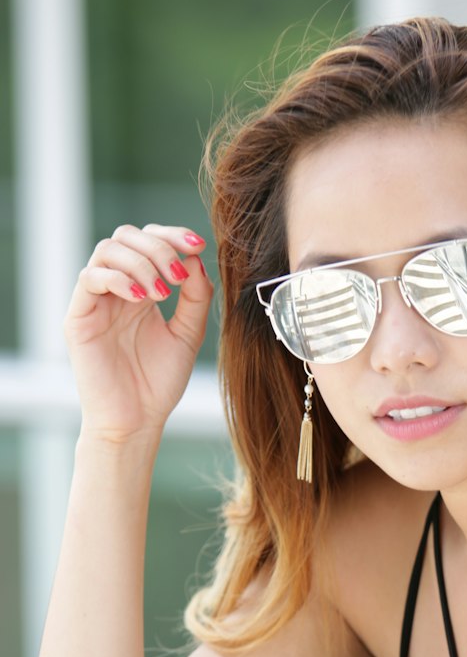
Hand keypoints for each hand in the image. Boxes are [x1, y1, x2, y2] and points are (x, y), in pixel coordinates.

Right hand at [63, 223, 213, 441]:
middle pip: (127, 237)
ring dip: (140, 263)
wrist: (136, 421)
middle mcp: (116, 289)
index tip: (197, 245)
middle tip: (179, 275)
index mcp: (142, 289)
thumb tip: (196, 259)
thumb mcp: (188, 334)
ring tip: (162, 292)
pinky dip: (116, 278)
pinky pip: (89, 278)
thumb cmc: (159, 383)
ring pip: (107, 250)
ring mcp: (96, 300)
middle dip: (158, 248)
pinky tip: (140, 298)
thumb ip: (195, 297)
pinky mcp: (79, 316)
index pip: (150, 242)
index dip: (172, 235)